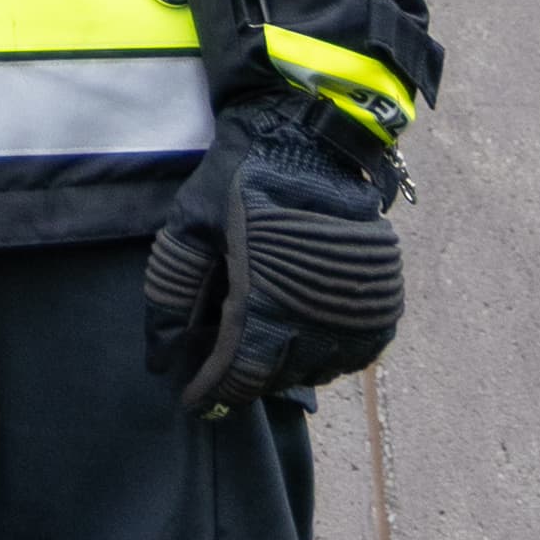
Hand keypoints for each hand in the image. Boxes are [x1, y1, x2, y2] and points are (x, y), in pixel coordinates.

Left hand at [144, 97, 405, 415]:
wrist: (317, 138)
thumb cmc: (246, 175)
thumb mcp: (193, 221)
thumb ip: (172, 288)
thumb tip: (158, 357)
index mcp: (266, 300)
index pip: (239, 373)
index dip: (213, 393)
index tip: (192, 401)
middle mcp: (316, 320)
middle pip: (275, 378)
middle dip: (243, 378)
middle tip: (221, 364)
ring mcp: (355, 319)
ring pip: (313, 371)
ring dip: (281, 367)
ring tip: (256, 342)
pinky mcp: (381, 311)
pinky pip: (347, 358)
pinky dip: (318, 355)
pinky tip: (296, 333)